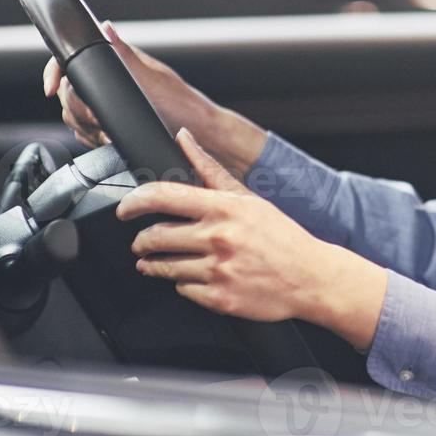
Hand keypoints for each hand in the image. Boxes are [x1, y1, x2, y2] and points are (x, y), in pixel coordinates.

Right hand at [43, 21, 266, 176]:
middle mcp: (114, 75)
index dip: (56, 70)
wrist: (200, 136)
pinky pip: (85, 128)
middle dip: (78, 109)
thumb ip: (125, 56)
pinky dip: (91, 136)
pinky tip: (105, 140)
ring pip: (74, 110)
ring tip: (105, 134)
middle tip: (98, 122)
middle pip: (69, 88)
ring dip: (85, 126)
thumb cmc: (182, 107)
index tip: (50, 88)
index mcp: (121, 60)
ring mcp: (112, 98)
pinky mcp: (113, 119)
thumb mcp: (152, 82)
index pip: (74, 56)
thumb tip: (105, 27)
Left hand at [119, 128, 387, 351]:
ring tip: (160, 261)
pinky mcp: (218, 298)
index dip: (133, 202)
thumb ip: (210, 169)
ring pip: (163, 267)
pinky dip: (185, 284)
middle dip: (142, 240)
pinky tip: (198, 277)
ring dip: (156, 264)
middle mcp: (218, 238)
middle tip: (145, 241)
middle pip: (153, 237)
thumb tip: (183, 138)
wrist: (310, 276)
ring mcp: (218, 270)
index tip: (125, 209)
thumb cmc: (281, 235)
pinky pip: (182, 291)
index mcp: (224, 208)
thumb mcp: (248, 198)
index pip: (163, 197)